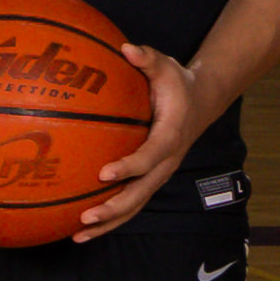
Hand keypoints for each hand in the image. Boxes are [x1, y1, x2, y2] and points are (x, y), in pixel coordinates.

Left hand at [73, 41, 228, 241]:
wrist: (201, 103)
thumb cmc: (176, 84)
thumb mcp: (167, 67)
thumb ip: (148, 59)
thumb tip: (127, 47)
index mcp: (170, 136)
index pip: (151, 156)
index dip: (130, 167)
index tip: (104, 174)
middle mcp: (166, 161)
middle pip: (142, 192)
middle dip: (115, 207)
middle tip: (87, 216)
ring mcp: (159, 174)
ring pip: (135, 205)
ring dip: (109, 221)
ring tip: (78, 233)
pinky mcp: (150, 180)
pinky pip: (130, 203)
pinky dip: (108, 218)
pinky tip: (79, 228)